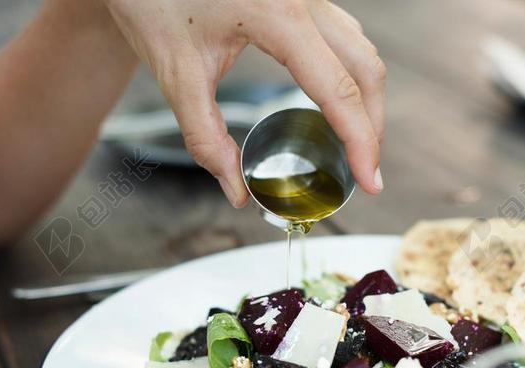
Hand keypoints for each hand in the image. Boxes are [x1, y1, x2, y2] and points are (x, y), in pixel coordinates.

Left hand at [103, 0, 385, 206]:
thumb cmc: (152, 0)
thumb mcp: (176, 73)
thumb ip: (206, 137)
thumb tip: (236, 191)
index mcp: (277, 14)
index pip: (338, 89)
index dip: (361, 141)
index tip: (370, 181)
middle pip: (364, 68)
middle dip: (371, 124)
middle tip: (364, 170)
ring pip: (359, 48)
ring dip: (365, 98)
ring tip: (354, 142)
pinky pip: (343, 35)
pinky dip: (350, 74)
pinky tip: (337, 102)